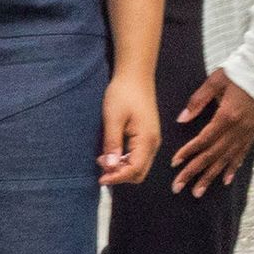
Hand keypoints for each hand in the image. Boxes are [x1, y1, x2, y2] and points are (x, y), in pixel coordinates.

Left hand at [98, 67, 158, 186]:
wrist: (135, 76)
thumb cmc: (123, 93)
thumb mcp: (113, 117)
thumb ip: (112, 143)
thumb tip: (109, 167)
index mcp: (147, 140)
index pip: (134, 170)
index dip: (117, 177)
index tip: (100, 178)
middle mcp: (153, 144)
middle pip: (139, 173)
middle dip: (120, 176)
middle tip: (101, 167)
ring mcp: (151, 141)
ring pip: (139, 166)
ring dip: (121, 169)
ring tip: (103, 159)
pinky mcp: (146, 137)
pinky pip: (138, 157)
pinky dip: (125, 161)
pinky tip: (111, 153)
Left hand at [169, 68, 253, 195]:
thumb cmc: (238, 72)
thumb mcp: (215, 82)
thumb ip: (198, 101)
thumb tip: (182, 119)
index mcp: (227, 116)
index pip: (204, 140)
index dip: (188, 153)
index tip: (174, 163)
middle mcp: (238, 129)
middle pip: (213, 155)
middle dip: (194, 172)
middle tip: (179, 187)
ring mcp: (247, 133)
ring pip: (226, 159)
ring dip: (211, 176)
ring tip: (198, 191)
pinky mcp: (253, 133)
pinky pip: (241, 154)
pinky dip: (232, 168)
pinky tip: (224, 180)